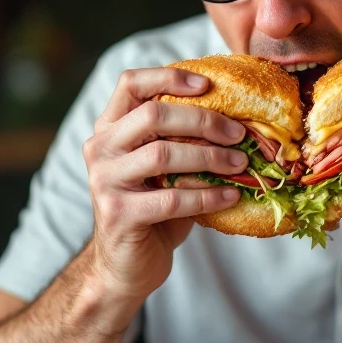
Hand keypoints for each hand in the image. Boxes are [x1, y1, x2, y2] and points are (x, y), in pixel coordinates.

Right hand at [82, 67, 246, 302]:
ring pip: (163, 155)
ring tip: (241, 164)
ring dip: (210, 157)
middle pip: (152, 115)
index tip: (208, 85)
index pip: (130, 83)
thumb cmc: (154, 207)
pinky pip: (171, 198)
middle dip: (203, 120)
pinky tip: (231, 195)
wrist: (126, 266)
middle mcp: (100, 148)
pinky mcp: (118, 214)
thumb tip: (238, 117)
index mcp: (109, 127)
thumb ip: (183, 138)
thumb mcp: (165, 166)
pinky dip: (208, 195)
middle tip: (239, 133)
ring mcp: (104, 181)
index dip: (168, 76)